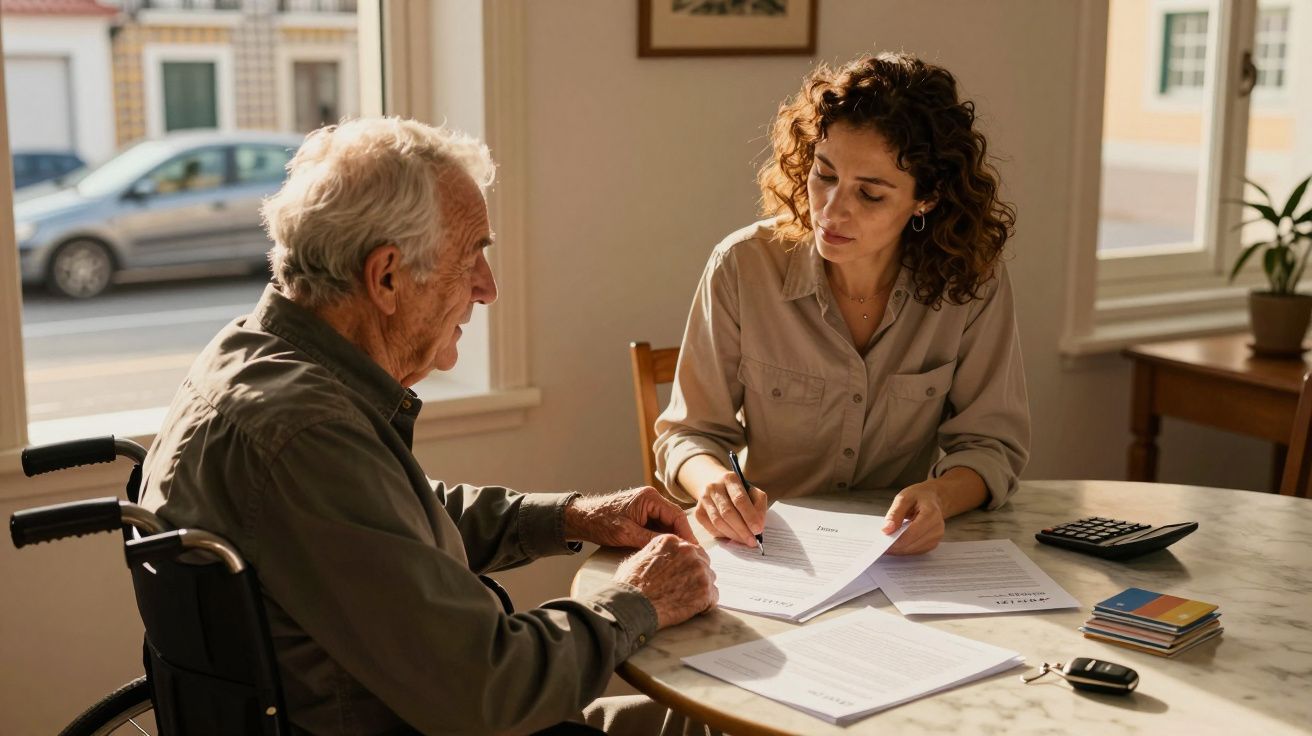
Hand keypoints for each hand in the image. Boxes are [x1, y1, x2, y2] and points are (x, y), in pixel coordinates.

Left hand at [564, 487, 696, 548]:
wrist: (581, 518)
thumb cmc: (601, 522)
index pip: (677, 515)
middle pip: (674, 519)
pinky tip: (666, 551)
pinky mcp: (641, 515)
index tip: (693, 549)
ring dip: (672, 538)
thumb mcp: (628, 533)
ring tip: (680, 555)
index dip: (687, 534)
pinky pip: (657, 526)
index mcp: (650, 498)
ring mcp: (646, 507)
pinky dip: (662, 538)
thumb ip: (651, 539)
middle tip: (691, 555)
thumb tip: (672, 548)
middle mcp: (651, 499)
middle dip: (682, 537)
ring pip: (667, 524)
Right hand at [614, 534, 717, 627]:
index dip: (685, 564)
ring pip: (710, 578)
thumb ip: (658, 551)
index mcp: (672, 541)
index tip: (680, 575)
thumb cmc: (630, 584)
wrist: (632, 606)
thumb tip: (665, 556)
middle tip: (683, 589)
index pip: (690, 550)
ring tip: (685, 600)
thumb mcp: (639, 557)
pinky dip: (705, 604)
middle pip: (703, 561)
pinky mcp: (705, 591)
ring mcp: (699, 571)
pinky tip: (692, 608)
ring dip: (700, 589)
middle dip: (695, 574)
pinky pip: (714, 597)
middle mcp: (689, 551)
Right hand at [693, 471, 767, 546]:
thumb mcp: (752, 492)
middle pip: (727, 512)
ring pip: (718, 522)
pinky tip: (733, 536)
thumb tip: (758, 526)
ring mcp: (703, 499)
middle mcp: (714, 487)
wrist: (715, 485)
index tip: (758, 530)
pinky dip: (724, 535)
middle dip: (742, 529)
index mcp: (729, 479)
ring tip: (745, 540)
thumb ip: (759, 506)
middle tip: (752, 541)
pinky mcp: (698, 512)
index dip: (749, 516)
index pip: (739, 499)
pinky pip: (711, 528)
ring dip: (734, 535)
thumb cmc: (738, 491)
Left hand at [882, 481, 946, 554]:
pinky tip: (896, 544)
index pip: (912, 533)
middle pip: (912, 544)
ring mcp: (936, 537)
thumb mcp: (904, 498)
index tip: (882, 541)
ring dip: (899, 549)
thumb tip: (887, 530)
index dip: (896, 540)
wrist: (932, 499)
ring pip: (913, 550)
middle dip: (895, 546)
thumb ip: (895, 513)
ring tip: (886, 543)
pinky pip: (916, 551)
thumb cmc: (919, 496)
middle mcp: (937, 527)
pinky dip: (904, 549)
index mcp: (931, 514)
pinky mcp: (933, 543)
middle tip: (880, 544)